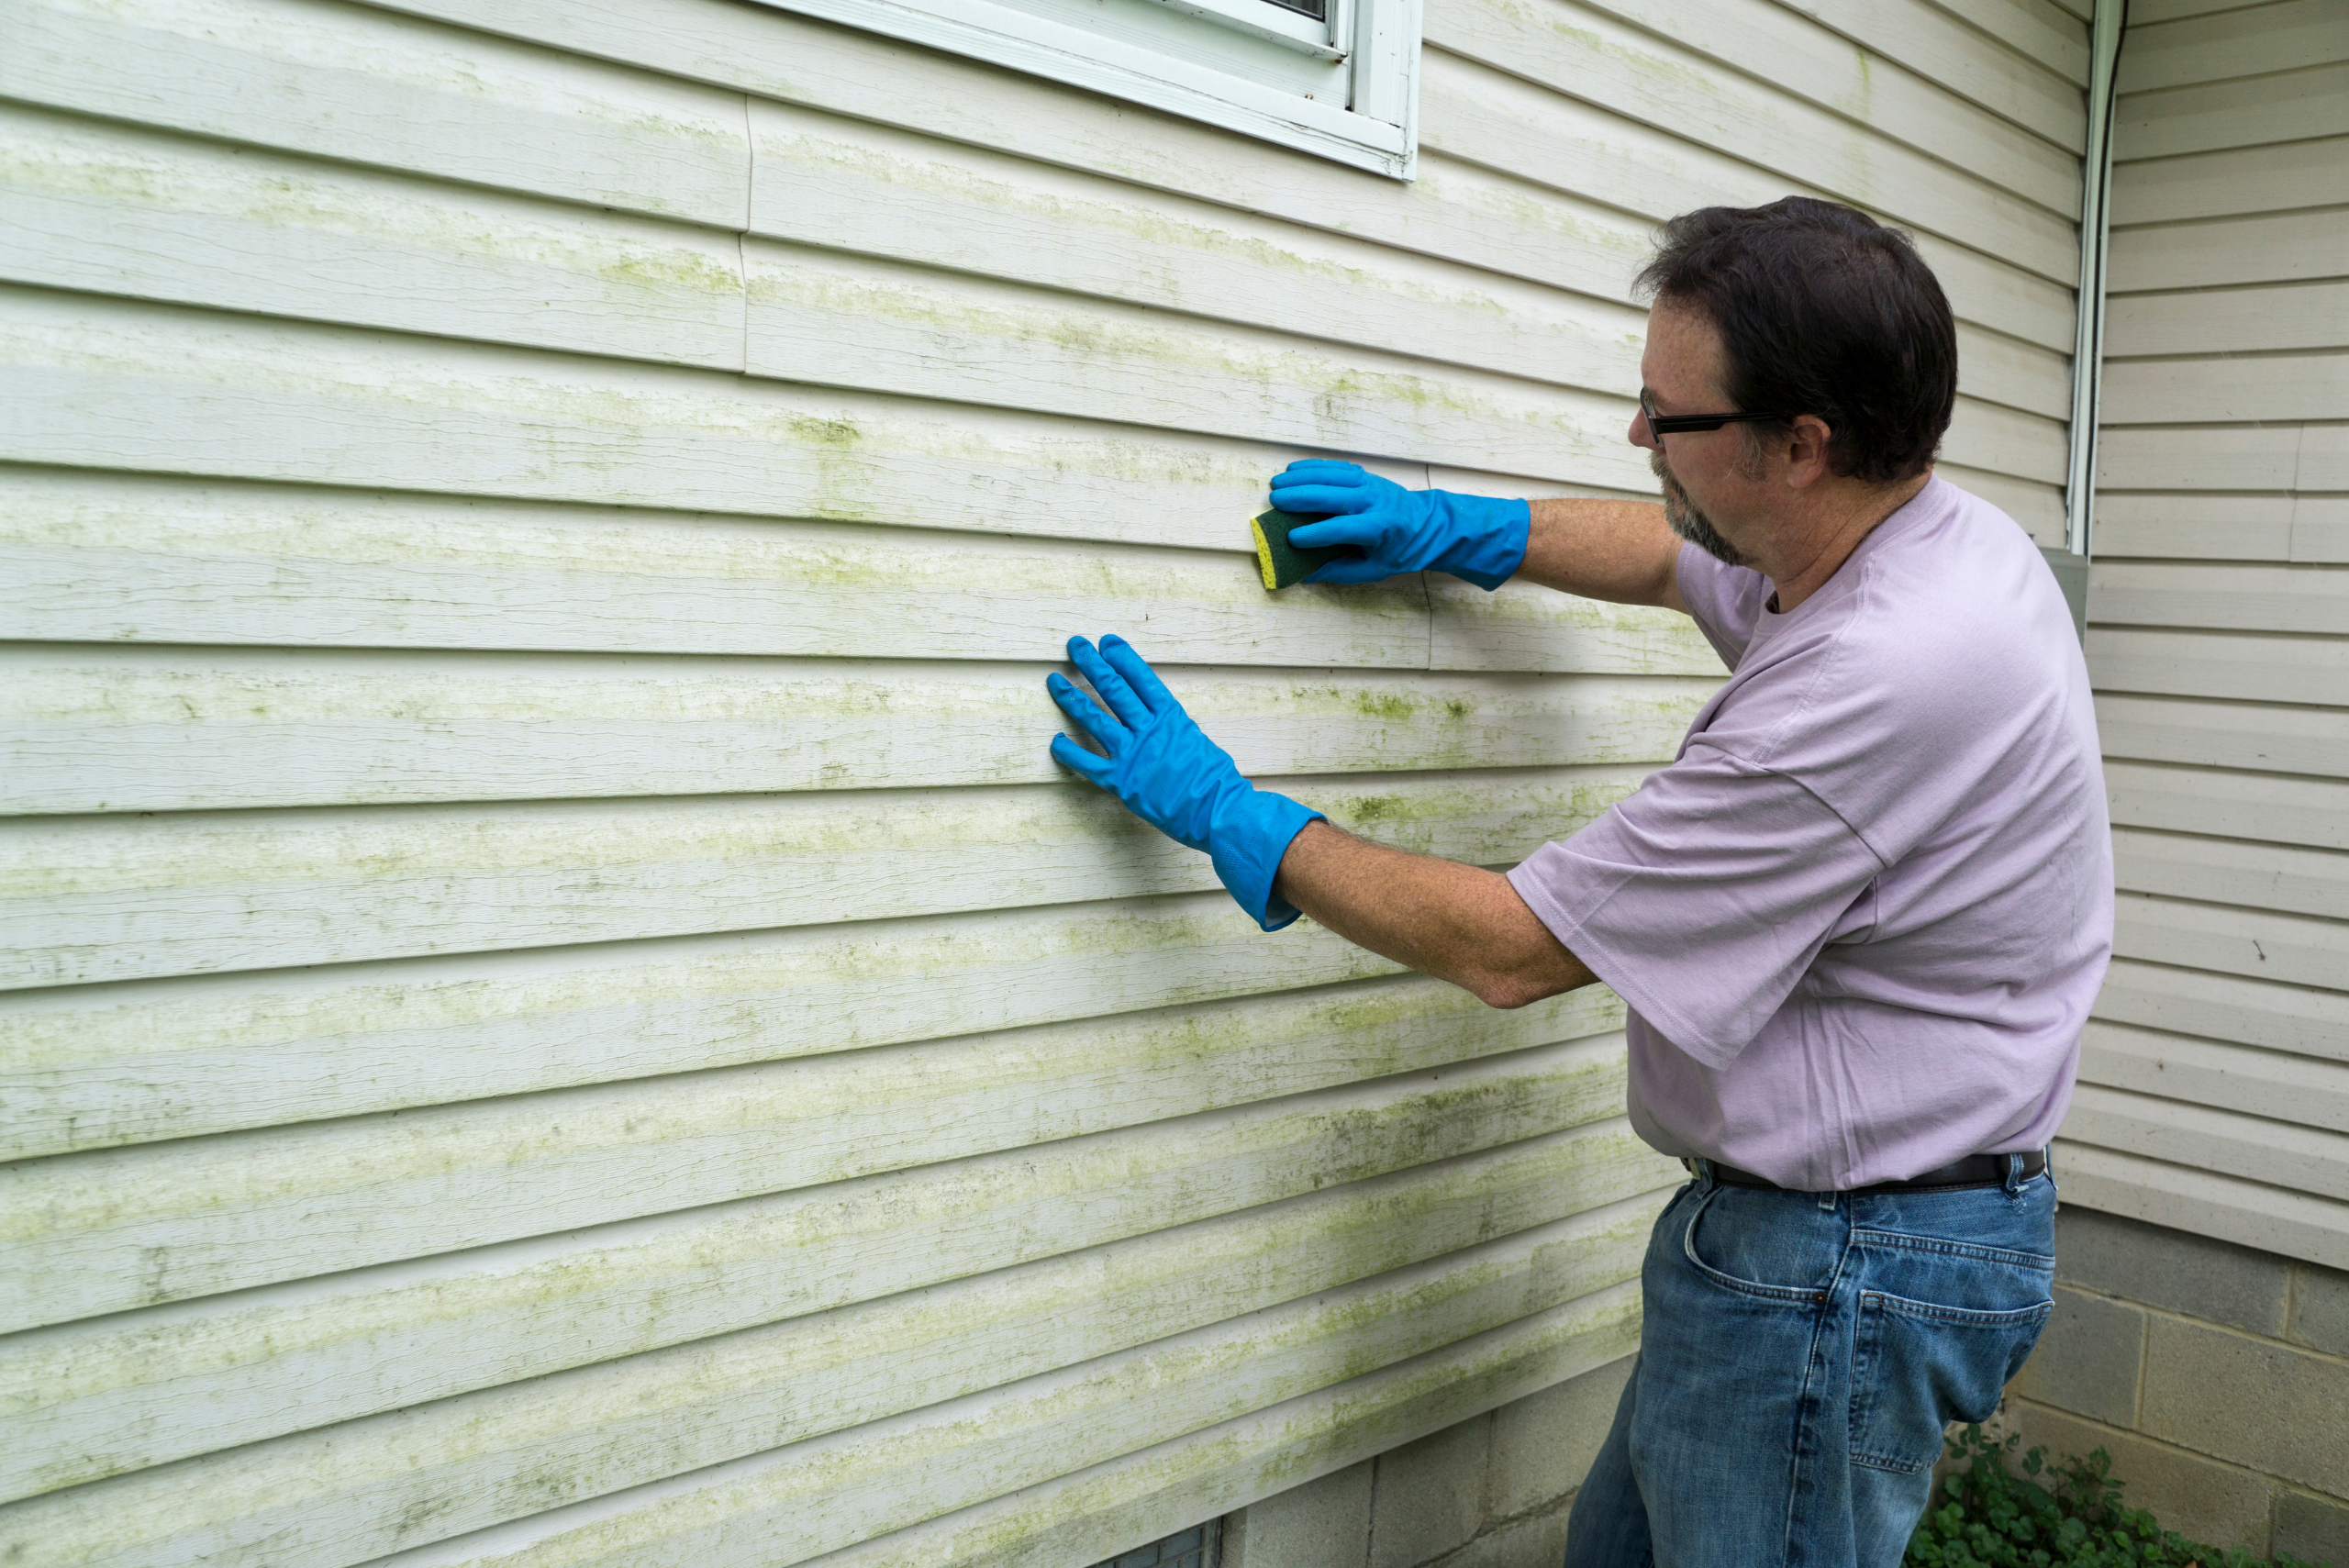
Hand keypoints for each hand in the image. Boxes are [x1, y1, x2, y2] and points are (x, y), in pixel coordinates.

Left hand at [1047, 634, 1323, 930]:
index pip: (1141, 678)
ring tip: (1054, 681)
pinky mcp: (1122, 781)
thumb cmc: (1216, 782)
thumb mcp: (1198, 742)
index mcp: (1172, 717)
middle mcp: (1149, 730)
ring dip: (1072, 698)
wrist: (1219, 812)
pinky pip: (1088, 763)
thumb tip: (1161, 723)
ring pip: (1095, 718)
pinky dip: (1069, 752)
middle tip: (1076, 645)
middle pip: (1114, 689)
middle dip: (1092, 664)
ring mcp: (1133, 754)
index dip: (1122, 657)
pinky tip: (1055, 741)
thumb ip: (1173, 730)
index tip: (1107, 642)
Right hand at [1267, 460, 1529, 588]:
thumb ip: (1338, 572)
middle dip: (1302, 497)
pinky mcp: (1365, 475)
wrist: (1427, 524)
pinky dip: (1314, 467)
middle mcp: (1374, 502)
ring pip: (1332, 476)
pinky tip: (1293, 470)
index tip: (1292, 538)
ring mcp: (1370, 485)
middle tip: (1276, 501)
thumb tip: (1302, 573)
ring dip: (1302, 478)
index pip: (1343, 529)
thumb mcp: (1372, 570)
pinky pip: (1336, 467)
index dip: (1317, 534)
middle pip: (1334, 496)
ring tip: (1276, 484)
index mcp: (1378, 529)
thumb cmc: (1397, 551)